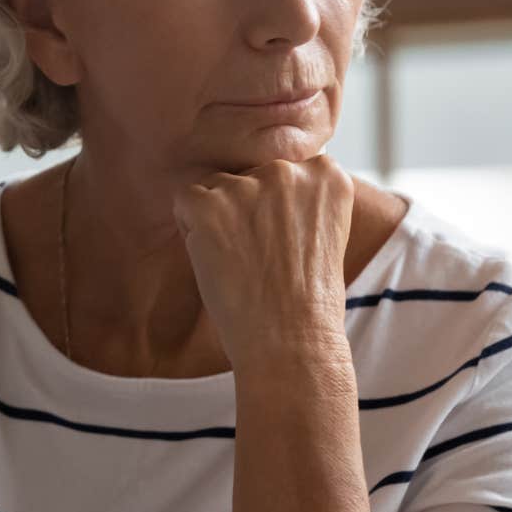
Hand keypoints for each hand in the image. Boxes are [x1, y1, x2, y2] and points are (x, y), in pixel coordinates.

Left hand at [171, 154, 354, 368]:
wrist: (293, 341)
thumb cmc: (307, 299)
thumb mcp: (321, 231)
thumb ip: (297, 196)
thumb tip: (257, 179)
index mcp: (326, 174)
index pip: (281, 170)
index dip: (275, 210)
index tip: (287, 245)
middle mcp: (289, 170)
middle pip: (247, 176)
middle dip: (246, 212)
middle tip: (263, 259)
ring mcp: (248, 185)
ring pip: (215, 189)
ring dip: (218, 221)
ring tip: (243, 263)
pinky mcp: (209, 205)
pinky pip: (185, 202)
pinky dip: (191, 231)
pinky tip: (218, 260)